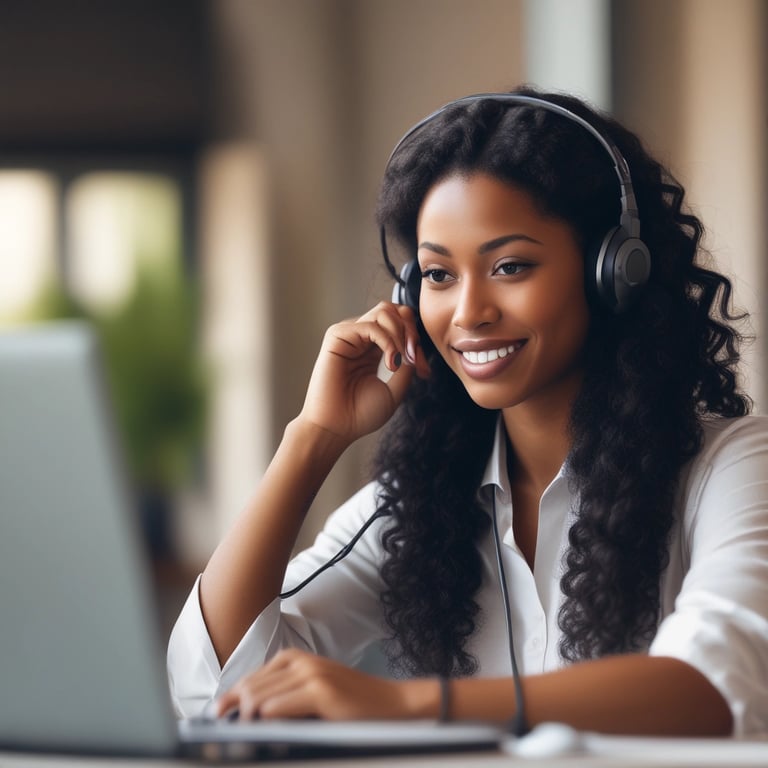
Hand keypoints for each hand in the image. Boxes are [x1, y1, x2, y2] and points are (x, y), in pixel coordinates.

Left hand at [215, 649, 414, 720]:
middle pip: (249, 689)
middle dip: (233, 713)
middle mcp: (299, 661)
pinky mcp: (320, 691)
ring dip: (246, 721)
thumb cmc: (350, 703)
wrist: (391, 703)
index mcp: (293, 658)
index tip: (215, 718)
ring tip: (245, 737)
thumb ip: (281, 696)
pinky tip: (265, 732)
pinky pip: (278, 708)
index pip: (248, 679)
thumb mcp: (311, 692)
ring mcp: (310, 674)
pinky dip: (266, 722)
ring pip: (258, 699)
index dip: (229, 700)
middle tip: (224, 734)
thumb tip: (243, 715)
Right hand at [298, 302, 429, 443]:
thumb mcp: (396, 387)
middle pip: (394, 310)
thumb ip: (407, 362)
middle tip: (415, 360)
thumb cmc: (360, 414)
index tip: (424, 371)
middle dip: (411, 331)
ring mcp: (350, 335)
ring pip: (384, 311)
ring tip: (402, 361)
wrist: (337, 429)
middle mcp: (362, 338)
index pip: (401, 324)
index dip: (417, 341)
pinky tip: (391, 363)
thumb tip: (414, 345)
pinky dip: (388, 341)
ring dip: (401, 334)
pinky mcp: (338, 336)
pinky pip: (371, 325)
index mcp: (374, 348)